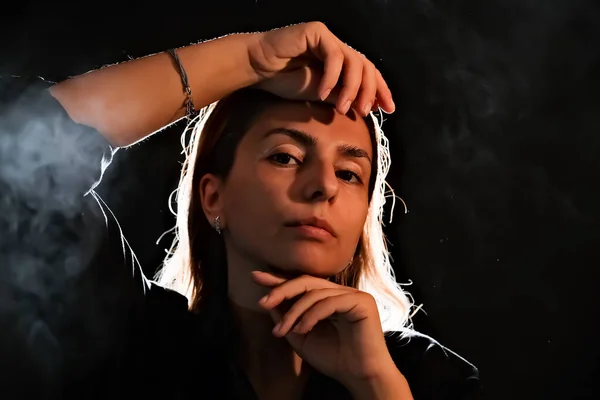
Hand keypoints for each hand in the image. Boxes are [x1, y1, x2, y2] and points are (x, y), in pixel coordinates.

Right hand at [247, 21, 394, 115]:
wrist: (257, 68)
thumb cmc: (284, 81)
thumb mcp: (320, 95)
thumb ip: (342, 97)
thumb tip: (366, 106)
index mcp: (341, 61)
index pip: (368, 73)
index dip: (380, 90)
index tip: (388, 109)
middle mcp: (338, 47)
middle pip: (366, 66)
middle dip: (370, 90)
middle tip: (365, 111)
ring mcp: (328, 38)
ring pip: (354, 61)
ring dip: (352, 88)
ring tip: (343, 108)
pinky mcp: (317, 32)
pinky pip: (334, 56)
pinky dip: (332, 77)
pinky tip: (323, 93)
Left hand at [251, 270, 398, 389]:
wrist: (359, 377)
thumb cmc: (333, 359)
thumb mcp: (301, 337)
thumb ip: (287, 318)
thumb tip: (268, 300)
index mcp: (329, 298)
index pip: (301, 284)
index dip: (278, 280)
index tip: (255, 277)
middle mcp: (341, 292)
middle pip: (306, 282)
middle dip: (281, 290)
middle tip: (263, 302)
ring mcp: (353, 295)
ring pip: (315, 293)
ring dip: (294, 311)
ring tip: (283, 331)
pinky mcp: (362, 301)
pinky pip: (330, 302)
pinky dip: (312, 315)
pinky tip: (301, 329)